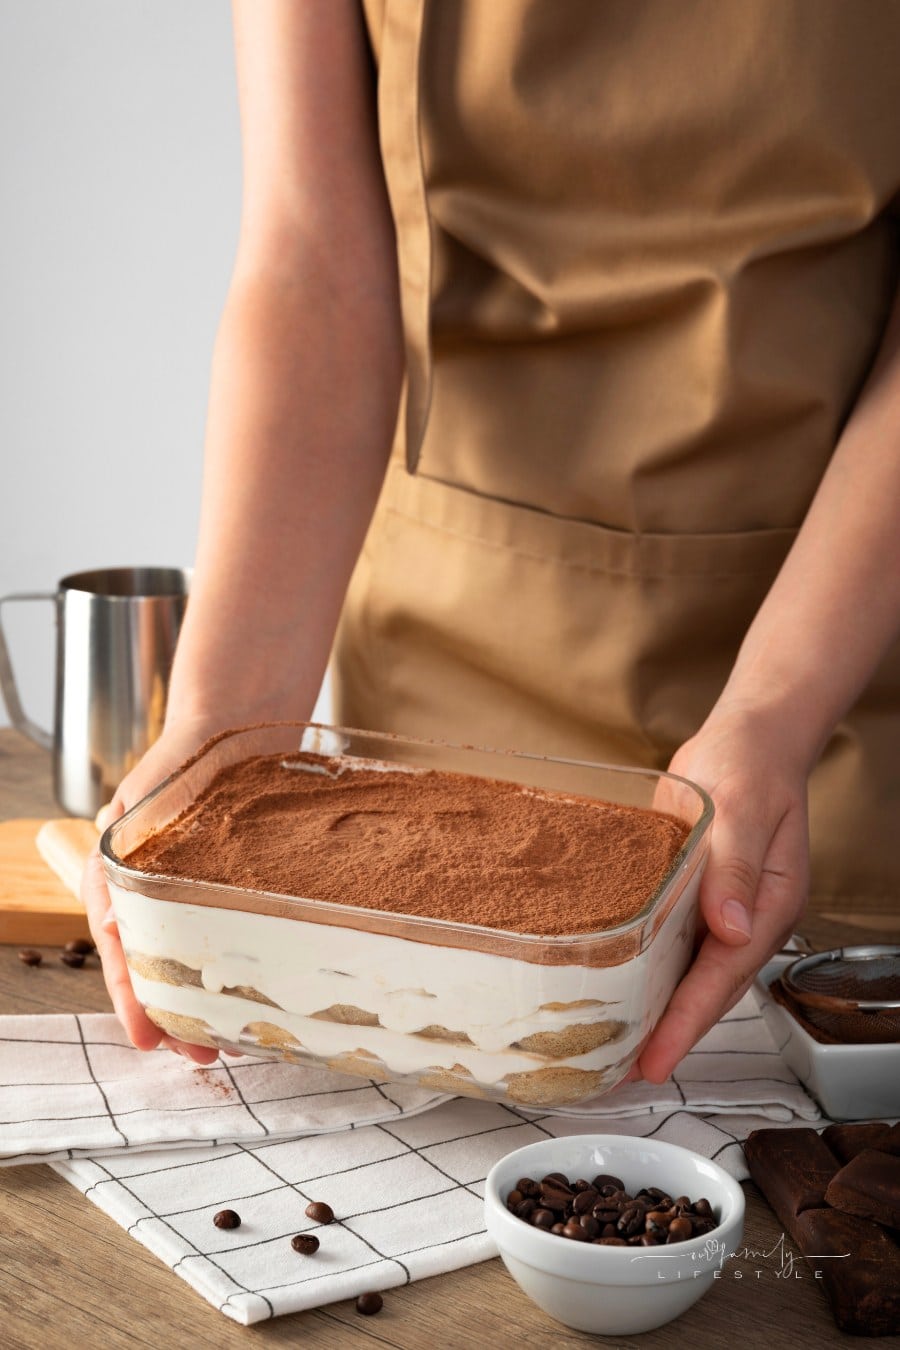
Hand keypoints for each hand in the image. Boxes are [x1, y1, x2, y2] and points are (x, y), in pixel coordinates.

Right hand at [81, 719, 222, 1064]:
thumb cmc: (181, 758)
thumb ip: (123, 859)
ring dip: (207, 1001)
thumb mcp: (142, 804)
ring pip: (193, 959)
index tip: (147, 1038)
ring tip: (233, 1037)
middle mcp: (151, 892)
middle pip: (155, 967)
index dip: (131, 997)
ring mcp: (191, 892)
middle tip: (202, 1052)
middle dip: (175, 1015)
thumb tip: (110, 925)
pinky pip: (230, 933)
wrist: (233, 723)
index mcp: (118, 876)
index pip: (117, 948)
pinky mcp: (230, 888)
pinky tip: (261, 989)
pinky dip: (239, 966)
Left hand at [637, 701, 809, 1082]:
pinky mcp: (693, 893)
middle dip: (668, 1034)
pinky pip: (670, 940)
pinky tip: (614, 981)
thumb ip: (735, 868)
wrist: (746, 737)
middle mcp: (743, 916)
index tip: (656, 1060)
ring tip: (613, 1044)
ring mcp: (719, 908)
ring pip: (687, 972)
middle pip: (706, 989)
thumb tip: (730, 928)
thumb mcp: (743, 808)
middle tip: (623, 1072)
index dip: (686, 1023)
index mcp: (766, 906)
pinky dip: (645, 966)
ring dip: (654, 1008)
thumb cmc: (750, 764)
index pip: (723, 979)